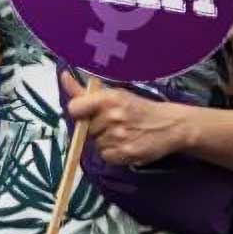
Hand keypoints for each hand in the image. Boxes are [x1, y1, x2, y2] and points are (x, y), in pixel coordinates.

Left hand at [63, 75, 187, 167]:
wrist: (170, 125)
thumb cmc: (137, 107)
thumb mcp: (113, 94)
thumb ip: (84, 91)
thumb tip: (62, 76)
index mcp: (108, 98)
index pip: (74, 108)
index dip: (78, 113)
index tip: (85, 114)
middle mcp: (113, 116)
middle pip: (85, 129)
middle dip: (94, 128)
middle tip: (112, 125)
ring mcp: (120, 136)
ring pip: (95, 145)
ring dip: (104, 142)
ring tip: (121, 135)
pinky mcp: (128, 153)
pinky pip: (106, 157)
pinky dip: (112, 154)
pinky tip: (124, 145)